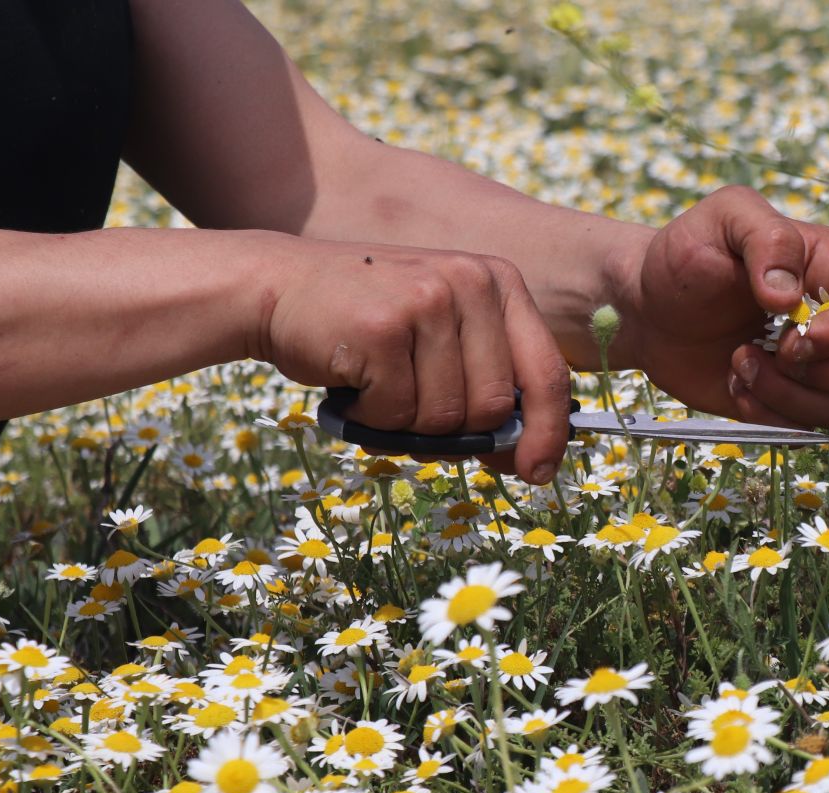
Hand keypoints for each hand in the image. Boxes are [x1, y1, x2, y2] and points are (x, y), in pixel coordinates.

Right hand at [254, 235, 570, 482]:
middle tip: (412, 408)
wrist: (278, 288)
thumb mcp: (443, 332)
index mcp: (499, 283)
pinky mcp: (383, 328)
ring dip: (406, 423)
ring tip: (378, 385)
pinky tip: (353, 381)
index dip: (550, 431)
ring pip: (445, 417)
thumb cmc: (369, 325)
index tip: (538, 472)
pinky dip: (371, 418)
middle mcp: (471, 283)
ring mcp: (426, 301)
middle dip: (454, 429)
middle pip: (494, 407)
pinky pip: (397, 414)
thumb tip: (528, 454)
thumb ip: (488, 379)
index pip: (547, 370)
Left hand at [614, 186, 828, 428]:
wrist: (648, 308)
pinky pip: (808, 428)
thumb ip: (766, 238)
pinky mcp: (793, 400)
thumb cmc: (687, 256)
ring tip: (739, 361)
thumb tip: (791, 296)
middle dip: (828, 372)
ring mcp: (821, 365)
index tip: (797, 336)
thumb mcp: (723, 219)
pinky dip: (767, 414)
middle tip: (775, 353)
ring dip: (787, 394)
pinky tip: (735, 381)